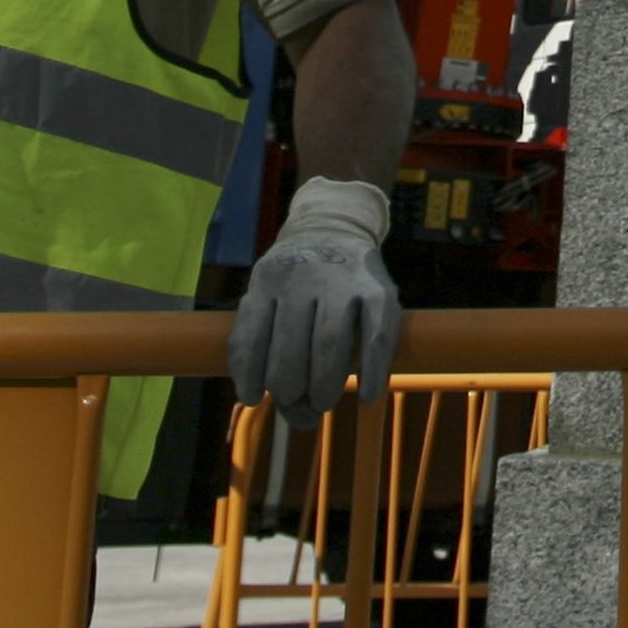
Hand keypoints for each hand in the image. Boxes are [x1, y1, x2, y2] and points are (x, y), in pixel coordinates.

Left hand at [228, 178, 402, 428]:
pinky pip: (376, 335)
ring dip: (324, 386)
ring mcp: (341, 281)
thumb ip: (260, 336)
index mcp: (266, 281)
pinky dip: (373, 370)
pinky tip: (369, 394)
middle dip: (290, 391)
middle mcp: (301, 278)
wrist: (335, 222)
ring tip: (323, 403)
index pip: (251, 339)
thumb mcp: (267, 291)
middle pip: (289, 350)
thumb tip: (258, 399)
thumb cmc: (296, 277)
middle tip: (300, 406)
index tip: (255, 399)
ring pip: (329, 345)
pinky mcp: (378, 287)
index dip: (250, 377)